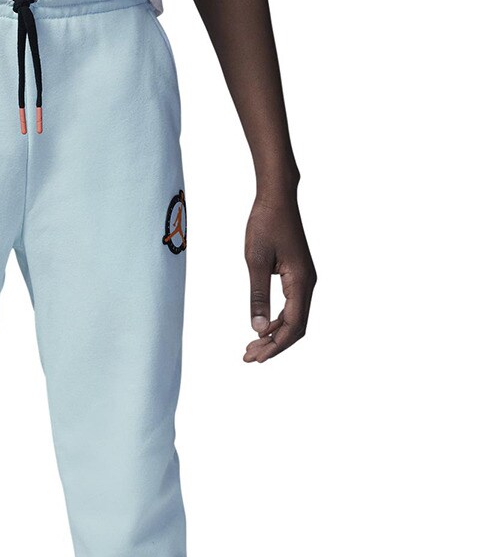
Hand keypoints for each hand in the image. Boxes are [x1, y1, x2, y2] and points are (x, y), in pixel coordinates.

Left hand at [243, 194, 316, 362]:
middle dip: (274, 345)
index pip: (293, 324)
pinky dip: (276, 321)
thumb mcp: (255, 262)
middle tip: (249, 358)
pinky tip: (261, 327)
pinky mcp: (297, 275)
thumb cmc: (265, 225)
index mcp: (300, 281)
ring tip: (251, 347)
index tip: (256, 358)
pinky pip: (291, 306)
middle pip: (296, 327)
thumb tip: (257, 329)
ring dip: (274, 335)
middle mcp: (307, 283)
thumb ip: (257, 296)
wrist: (277, 199)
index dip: (275, 345)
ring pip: (294, 318)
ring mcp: (304, 280)